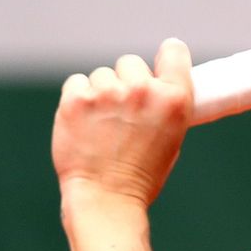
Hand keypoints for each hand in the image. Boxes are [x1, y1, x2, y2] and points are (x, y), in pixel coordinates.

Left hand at [52, 38, 194, 207]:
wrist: (107, 198)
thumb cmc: (142, 174)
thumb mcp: (173, 137)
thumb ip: (164, 104)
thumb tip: (154, 82)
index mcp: (174, 99)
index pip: (174, 51)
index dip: (166, 56)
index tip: (159, 64)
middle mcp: (143, 91)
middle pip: (131, 62)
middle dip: (126, 81)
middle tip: (123, 111)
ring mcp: (108, 94)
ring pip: (102, 75)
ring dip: (101, 93)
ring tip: (102, 124)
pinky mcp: (76, 100)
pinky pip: (76, 83)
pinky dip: (78, 99)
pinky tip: (84, 123)